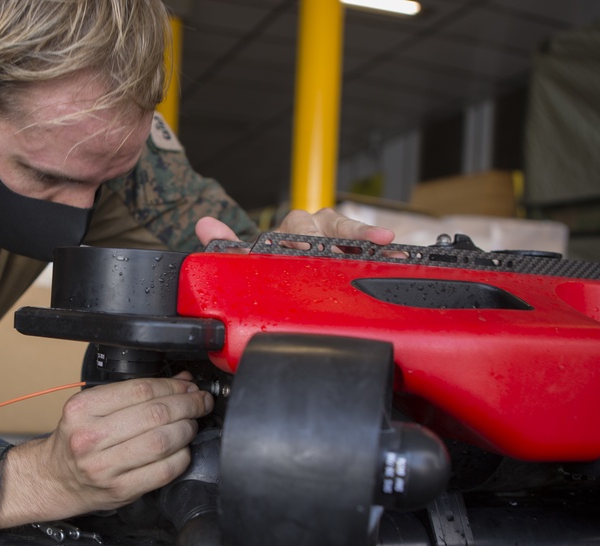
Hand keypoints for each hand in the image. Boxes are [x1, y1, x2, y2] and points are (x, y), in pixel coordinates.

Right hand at [0, 373, 212, 528]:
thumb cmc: (78, 440)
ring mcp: (104, 467)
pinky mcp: (120, 490)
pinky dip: (181, 457)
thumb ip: (135, 394)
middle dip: (188, 405)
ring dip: (186, 430)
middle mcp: (90, 438)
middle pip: (155, 414)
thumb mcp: (94, 408)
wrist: (55, 478)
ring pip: (162, 441)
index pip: (140, 390)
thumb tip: (181, 381)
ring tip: (191, 424)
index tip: (189, 386)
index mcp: (82, 410)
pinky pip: (163, 470)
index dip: (173, 386)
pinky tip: (182, 450)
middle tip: (200, 402)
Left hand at [195, 207, 394, 246]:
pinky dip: (379, 245)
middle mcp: (311, 228)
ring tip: (385, 244)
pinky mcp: (350, 243)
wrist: (284, 265)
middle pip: (324, 230)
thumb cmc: (270, 263)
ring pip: (348, 233)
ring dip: (366, 238)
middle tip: (339, 254)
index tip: (305, 248)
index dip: (301, 241)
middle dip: (335, 241)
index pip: (295, 232)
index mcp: (287, 231)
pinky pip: (366, 242)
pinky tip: (395, 250)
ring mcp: (332, 234)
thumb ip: (227, 245)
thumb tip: (204, 225)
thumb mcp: (248, 259)